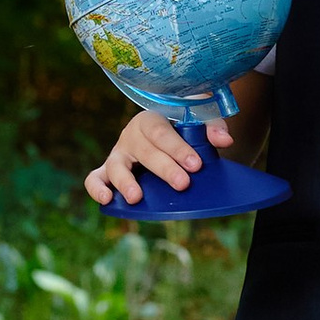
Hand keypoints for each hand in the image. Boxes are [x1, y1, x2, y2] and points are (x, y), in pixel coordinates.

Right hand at [87, 109, 208, 208]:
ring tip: (136, 197)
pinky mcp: (108, 172)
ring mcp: (118, 155)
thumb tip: (225, 140)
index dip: (177, 148)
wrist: (167, 132)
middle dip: (164, 168)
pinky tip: (106, 200)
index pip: (161, 132)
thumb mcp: (198, 119)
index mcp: (150, 120)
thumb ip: (213, 126)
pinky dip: (96, 189)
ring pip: (116, 166)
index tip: (196, 164)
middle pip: (144, 152)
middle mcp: (131, 136)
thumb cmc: (182, 126)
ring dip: (125, 182)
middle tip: (182, 184)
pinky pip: (94, 178)